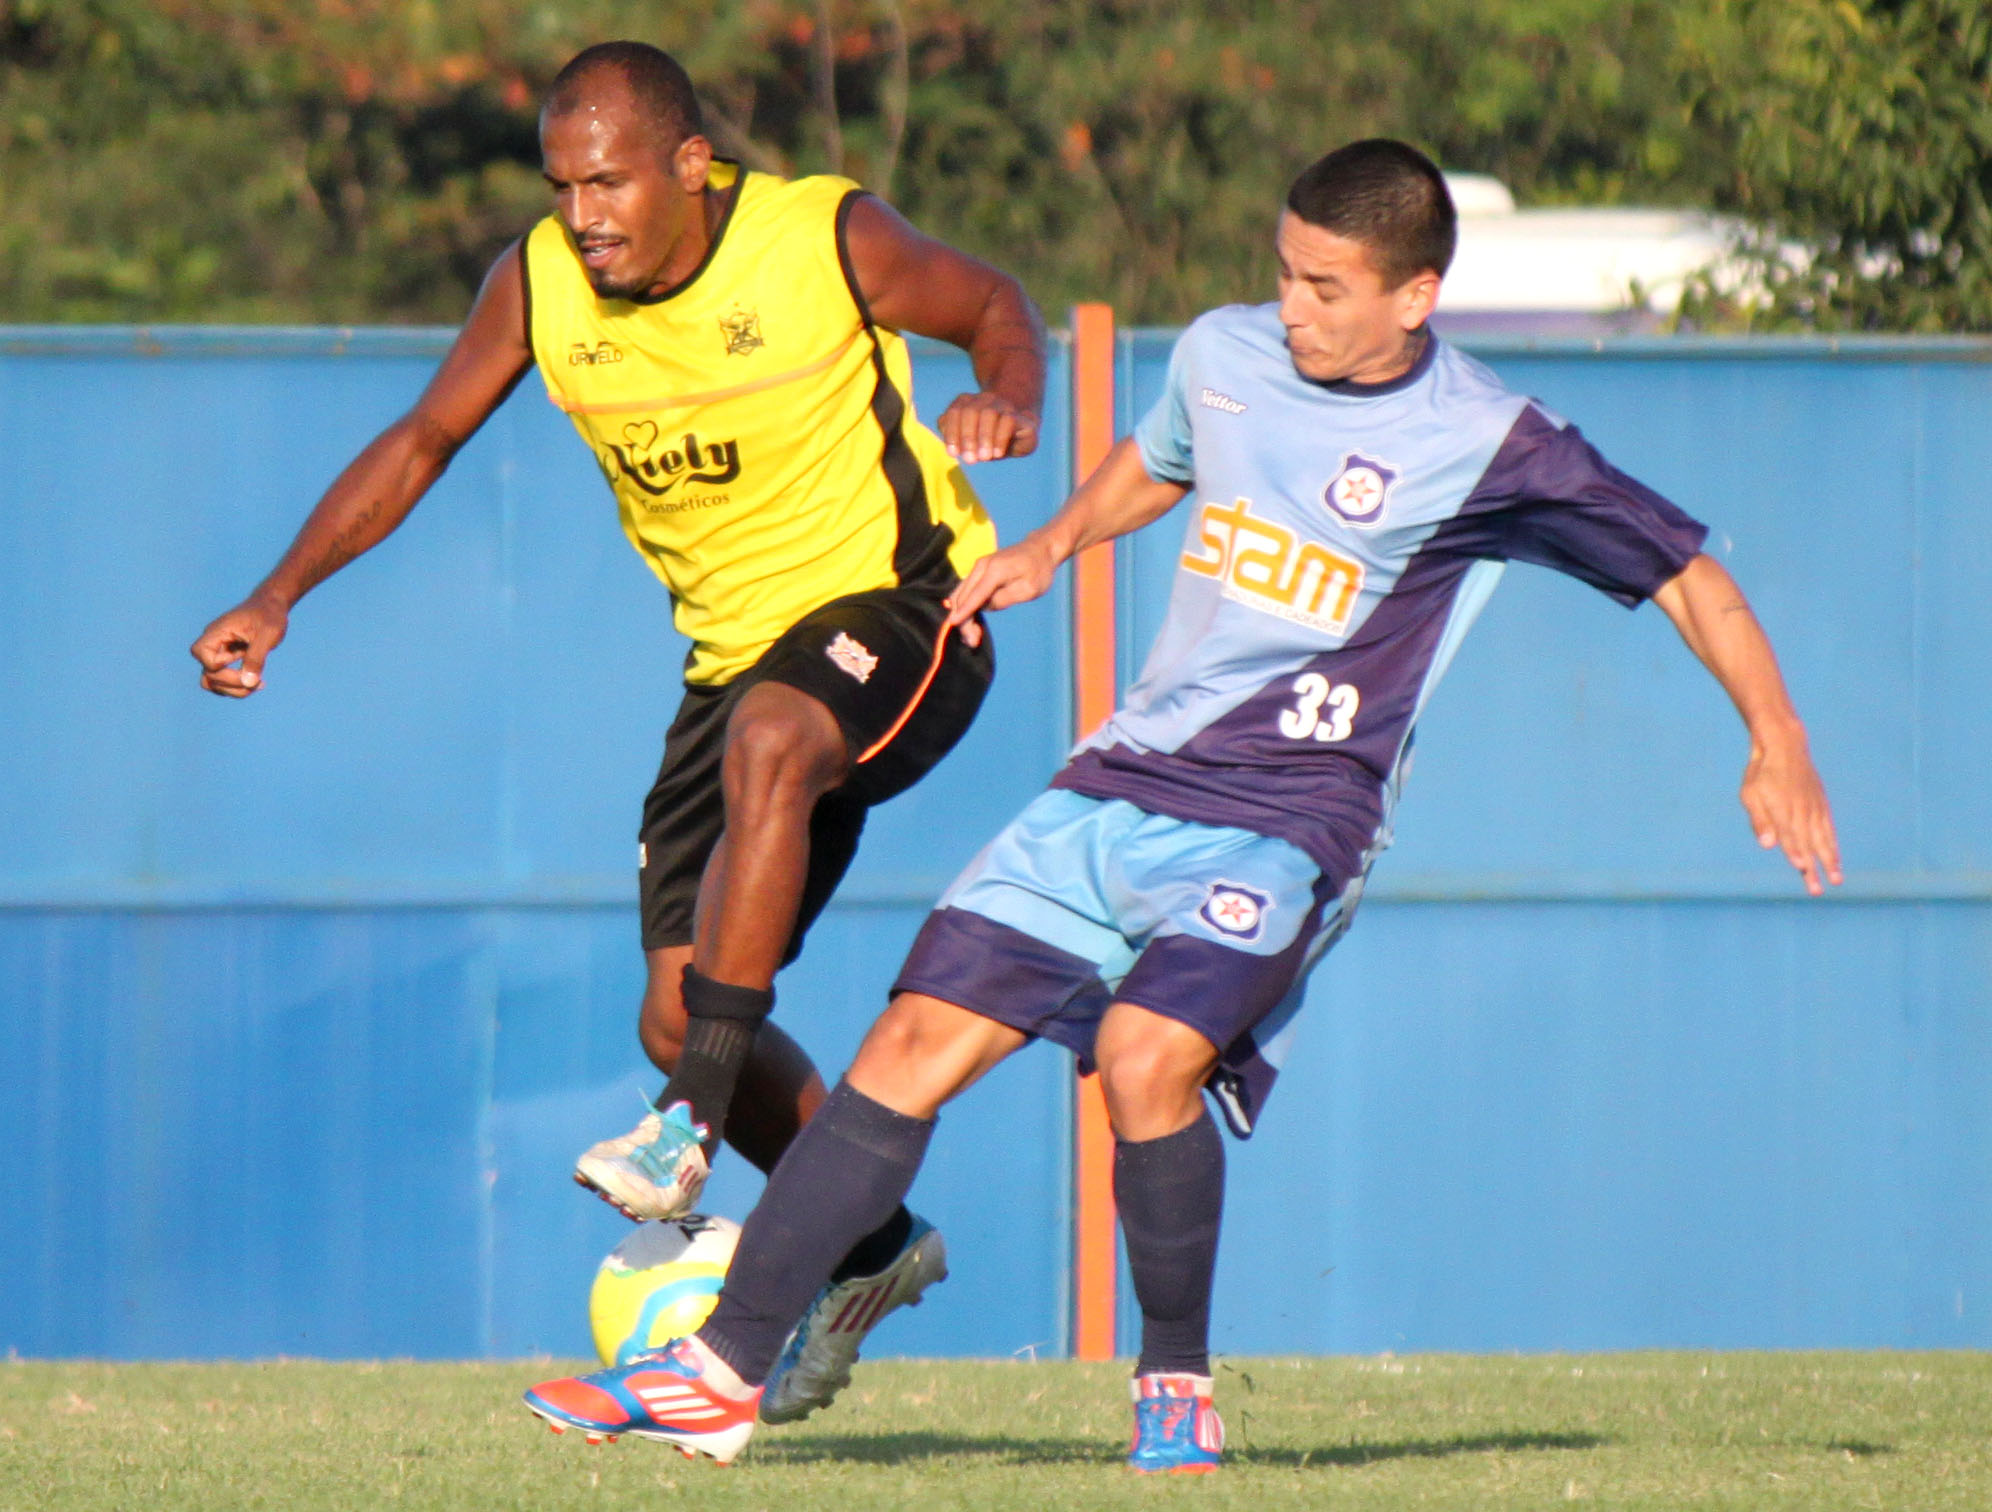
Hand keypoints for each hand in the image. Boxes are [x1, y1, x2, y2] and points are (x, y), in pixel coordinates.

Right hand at [190, 594, 288, 697]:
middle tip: (258, 682)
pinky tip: (256, 681)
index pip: (202, 655)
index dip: (220, 667)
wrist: (272, 605)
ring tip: (257, 685)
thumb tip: (248, 682)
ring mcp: (218, 651)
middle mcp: (213, 642)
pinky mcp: (227, 657)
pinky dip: (236, 685)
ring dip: (232, 689)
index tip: (242, 661)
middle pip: (208, 674)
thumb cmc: (269, 615)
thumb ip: (256, 657)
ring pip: (212, 680)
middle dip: (232, 684)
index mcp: (217, 632)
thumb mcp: (268, 634)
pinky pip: (222, 678)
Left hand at [937, 392, 1038, 462]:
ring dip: (984, 437)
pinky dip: (1000, 438)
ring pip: (989, 414)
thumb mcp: (967, 441)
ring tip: (984, 458)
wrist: (1019, 437)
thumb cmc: (986, 440)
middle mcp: (984, 400)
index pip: (954, 413)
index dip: (952, 433)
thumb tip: (951, 446)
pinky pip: (1008, 421)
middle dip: (967, 437)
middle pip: (970, 411)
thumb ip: (953, 438)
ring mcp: (1003, 405)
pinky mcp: (1020, 415)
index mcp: (967, 403)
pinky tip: (997, 454)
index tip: (953, 453)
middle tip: (969, 459)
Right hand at [946, 536, 1060, 647]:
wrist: (1040, 549)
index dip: (965, 610)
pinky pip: (966, 590)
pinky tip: (967, 620)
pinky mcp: (978, 571)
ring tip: (972, 635)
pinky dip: (964, 606)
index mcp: (995, 569)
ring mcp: (978, 567)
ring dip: (962, 614)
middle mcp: (982, 566)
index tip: (952, 623)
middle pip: (964, 596)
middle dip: (963, 619)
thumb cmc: (1038, 571)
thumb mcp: (1028, 590)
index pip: (976, 594)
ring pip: (961, 594)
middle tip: (973, 641)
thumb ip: (1004, 599)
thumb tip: (984, 607)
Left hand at [1739, 727, 1842, 895]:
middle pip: (1808, 843)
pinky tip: (1835, 857)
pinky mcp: (1821, 804)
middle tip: (1816, 891)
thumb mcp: (1750, 794)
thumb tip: (1768, 845)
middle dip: (1813, 868)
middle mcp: (1802, 811)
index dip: (1795, 853)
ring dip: (1829, 860)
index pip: (1789, 837)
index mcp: (1782, 809)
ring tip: (1836, 879)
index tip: (1802, 870)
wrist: (1784, 746)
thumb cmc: (1760, 773)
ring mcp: (1814, 807)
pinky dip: (1832, 843)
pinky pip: (1828, 828)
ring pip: (1823, 838)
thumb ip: (1759, 820)